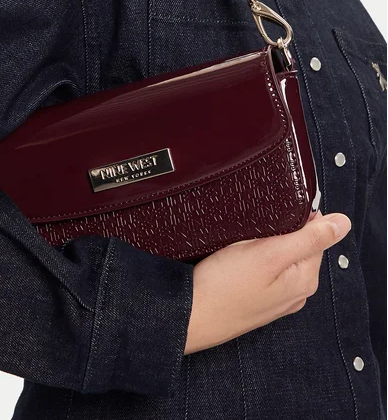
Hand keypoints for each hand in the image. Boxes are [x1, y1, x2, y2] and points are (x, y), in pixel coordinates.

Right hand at [184, 209, 350, 353]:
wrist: (189, 315)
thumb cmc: (224, 286)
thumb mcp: (270, 255)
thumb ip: (309, 238)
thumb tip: (343, 223)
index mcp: (305, 278)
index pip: (316, 233)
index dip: (293, 217)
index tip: (269, 217)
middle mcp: (296, 290)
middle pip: (297, 244)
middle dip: (277, 231)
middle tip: (250, 232)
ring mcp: (276, 297)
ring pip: (278, 255)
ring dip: (263, 243)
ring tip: (240, 244)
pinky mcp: (256, 297)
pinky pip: (263, 267)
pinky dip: (252, 256)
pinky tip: (236, 257)